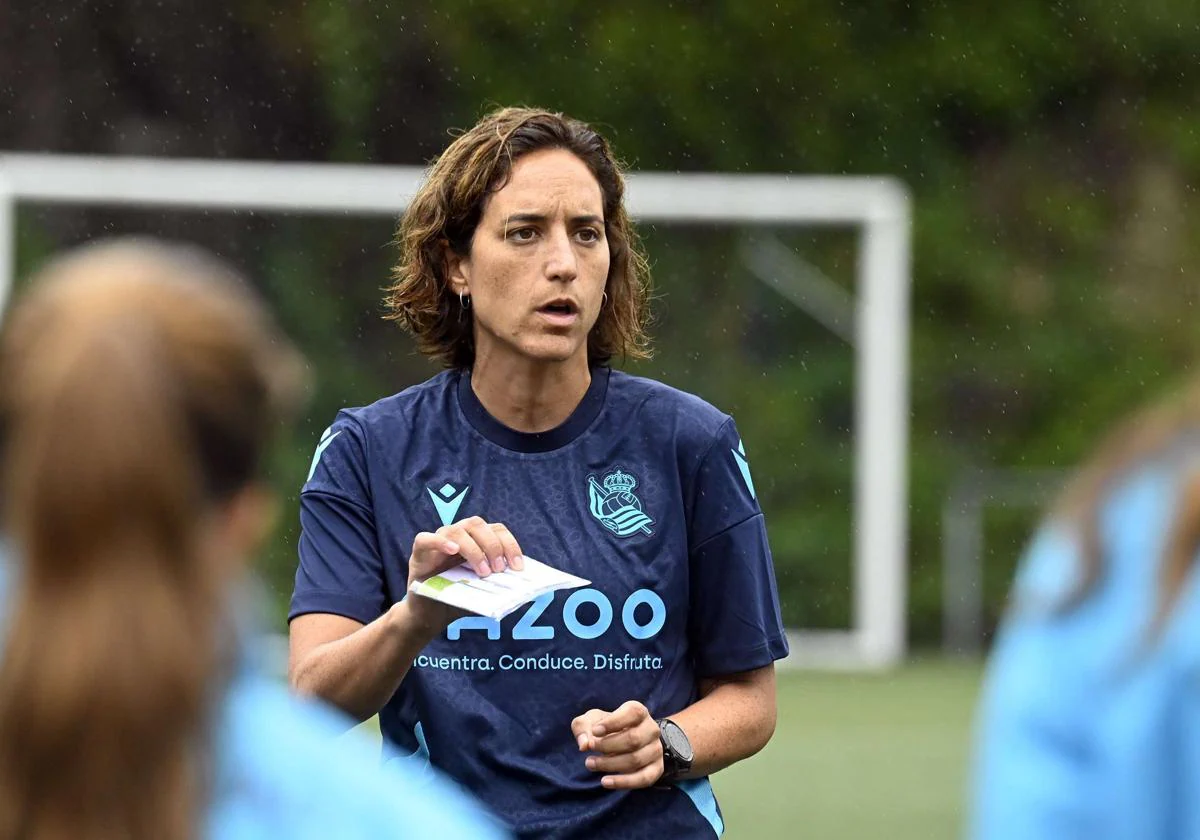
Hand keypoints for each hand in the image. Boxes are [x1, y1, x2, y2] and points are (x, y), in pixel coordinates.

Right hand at [404, 516, 524, 630]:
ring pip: (456, 530)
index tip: (518, 567)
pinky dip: (440, 542)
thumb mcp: (482, 590)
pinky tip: (453, 550)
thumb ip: (496, 582)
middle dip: (493, 545)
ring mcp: (438, 541)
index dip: (509, 544)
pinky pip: (425, 539)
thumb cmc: (458, 599)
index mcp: (476, 540)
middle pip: (477, 525)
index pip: (496, 530)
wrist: (431, 615)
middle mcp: (458, 535)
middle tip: (499, 569)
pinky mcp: (419, 553)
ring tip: (482, 571)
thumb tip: (518, 584)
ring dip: (473, 549)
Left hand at [572, 701, 663, 789]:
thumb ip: (583, 727)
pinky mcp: (656, 769)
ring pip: (636, 760)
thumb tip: (584, 744)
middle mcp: (651, 729)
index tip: (595, 731)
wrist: (624, 742)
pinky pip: (643, 779)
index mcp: (638, 712)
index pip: (632, 713)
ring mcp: (656, 750)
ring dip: (610, 764)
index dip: (613, 722)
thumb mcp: (591, 721)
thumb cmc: (606, 728)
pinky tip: (605, 781)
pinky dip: (623, 782)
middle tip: (590, 748)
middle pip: (633, 739)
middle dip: (608, 746)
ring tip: (590, 763)